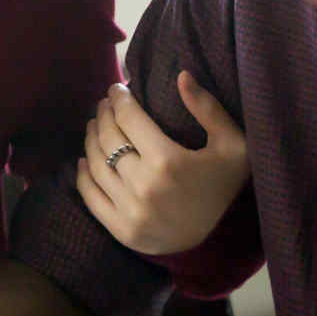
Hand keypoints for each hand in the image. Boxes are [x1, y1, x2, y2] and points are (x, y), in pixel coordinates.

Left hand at [78, 72, 249, 254]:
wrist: (221, 240)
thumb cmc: (225, 185)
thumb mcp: (232, 144)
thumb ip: (208, 108)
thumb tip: (181, 75)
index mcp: (168, 161)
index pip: (129, 118)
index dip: (119, 98)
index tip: (116, 88)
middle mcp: (144, 186)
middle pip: (108, 138)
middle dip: (103, 114)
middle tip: (105, 104)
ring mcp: (129, 210)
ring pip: (96, 164)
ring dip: (91, 139)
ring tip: (95, 125)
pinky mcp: (120, 230)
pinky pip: (90, 196)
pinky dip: (84, 175)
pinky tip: (86, 158)